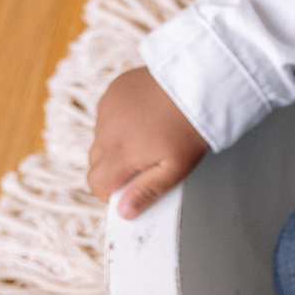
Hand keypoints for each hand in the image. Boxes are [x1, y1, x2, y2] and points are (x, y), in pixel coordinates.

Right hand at [87, 67, 208, 218]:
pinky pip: (107, 114)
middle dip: (113, 169)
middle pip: (96, 161)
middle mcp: (106, 130)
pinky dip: (119, 120)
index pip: (96, 183)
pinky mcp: (113, 91)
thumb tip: (124, 212)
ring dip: (115, 143)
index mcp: (120, 152)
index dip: (108, 193)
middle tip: (141, 165)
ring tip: (147, 137)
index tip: (123, 193)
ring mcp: (107, 108)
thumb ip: (147, 191)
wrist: (199, 83)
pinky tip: (144, 116)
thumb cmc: (191, 126)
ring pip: (101, 137)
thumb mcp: (176, 167)